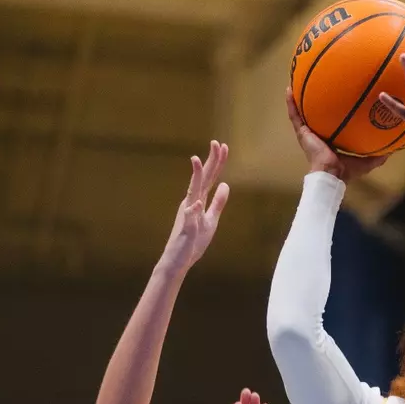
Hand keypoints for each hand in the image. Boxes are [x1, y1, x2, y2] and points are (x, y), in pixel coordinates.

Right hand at [162, 140, 230, 269]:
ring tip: (196, 160)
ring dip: (195, 177)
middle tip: (216, 142)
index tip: (224, 146)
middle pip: (203, 179)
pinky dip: (193, 210)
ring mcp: (187, 215)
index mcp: (199, 200)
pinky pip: (189, 218)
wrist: (179, 261)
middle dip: (210, 161)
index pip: (210, 178)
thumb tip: (226, 185)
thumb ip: (218, 202)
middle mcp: (192, 203)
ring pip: (193, 192)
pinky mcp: (186, 230)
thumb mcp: (211, 219)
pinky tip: (197, 201)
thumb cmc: (194, 241)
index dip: (217, 163)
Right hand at [286, 90, 390, 182]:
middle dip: (314, 102)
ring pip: (300, 112)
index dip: (332, 112)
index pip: (331, 123)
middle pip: (315, 115)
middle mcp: (318, 135)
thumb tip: (392, 150)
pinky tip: (288, 89)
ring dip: (297, 98)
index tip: (336, 98)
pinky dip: (290, 102)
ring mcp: (308, 133)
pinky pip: (294, 115)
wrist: (331, 175)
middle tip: (316, 85)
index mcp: (330, 140)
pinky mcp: (302, 133)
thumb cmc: (346, 171)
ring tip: (295, 81)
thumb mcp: (366, 162)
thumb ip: (378, 156)